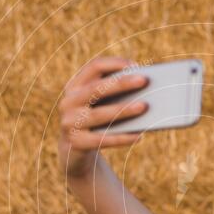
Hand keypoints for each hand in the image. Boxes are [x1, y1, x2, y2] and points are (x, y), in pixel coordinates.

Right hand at [57, 56, 148, 178]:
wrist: (74, 150)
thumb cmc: (96, 120)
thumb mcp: (99, 104)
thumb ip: (114, 94)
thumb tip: (145, 90)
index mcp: (75, 85)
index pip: (94, 67)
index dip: (114, 63)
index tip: (135, 65)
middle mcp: (68, 102)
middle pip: (96, 89)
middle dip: (121, 83)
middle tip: (144, 80)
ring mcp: (69, 123)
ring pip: (100, 115)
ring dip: (123, 110)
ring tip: (144, 106)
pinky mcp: (75, 143)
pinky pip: (102, 140)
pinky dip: (122, 138)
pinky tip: (139, 136)